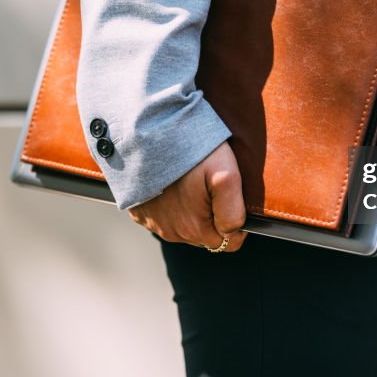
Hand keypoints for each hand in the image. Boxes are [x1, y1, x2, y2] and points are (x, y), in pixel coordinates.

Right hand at [128, 142, 246, 251]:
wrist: (148, 133)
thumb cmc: (190, 151)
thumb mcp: (225, 175)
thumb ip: (234, 212)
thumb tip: (232, 234)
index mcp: (194, 228)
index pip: (227, 243)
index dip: (236, 224)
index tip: (233, 199)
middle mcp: (172, 233)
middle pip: (205, 235)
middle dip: (212, 217)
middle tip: (210, 185)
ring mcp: (153, 223)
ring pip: (184, 228)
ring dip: (191, 212)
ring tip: (190, 182)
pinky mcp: (139, 212)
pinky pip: (163, 218)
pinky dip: (170, 206)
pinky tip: (172, 184)